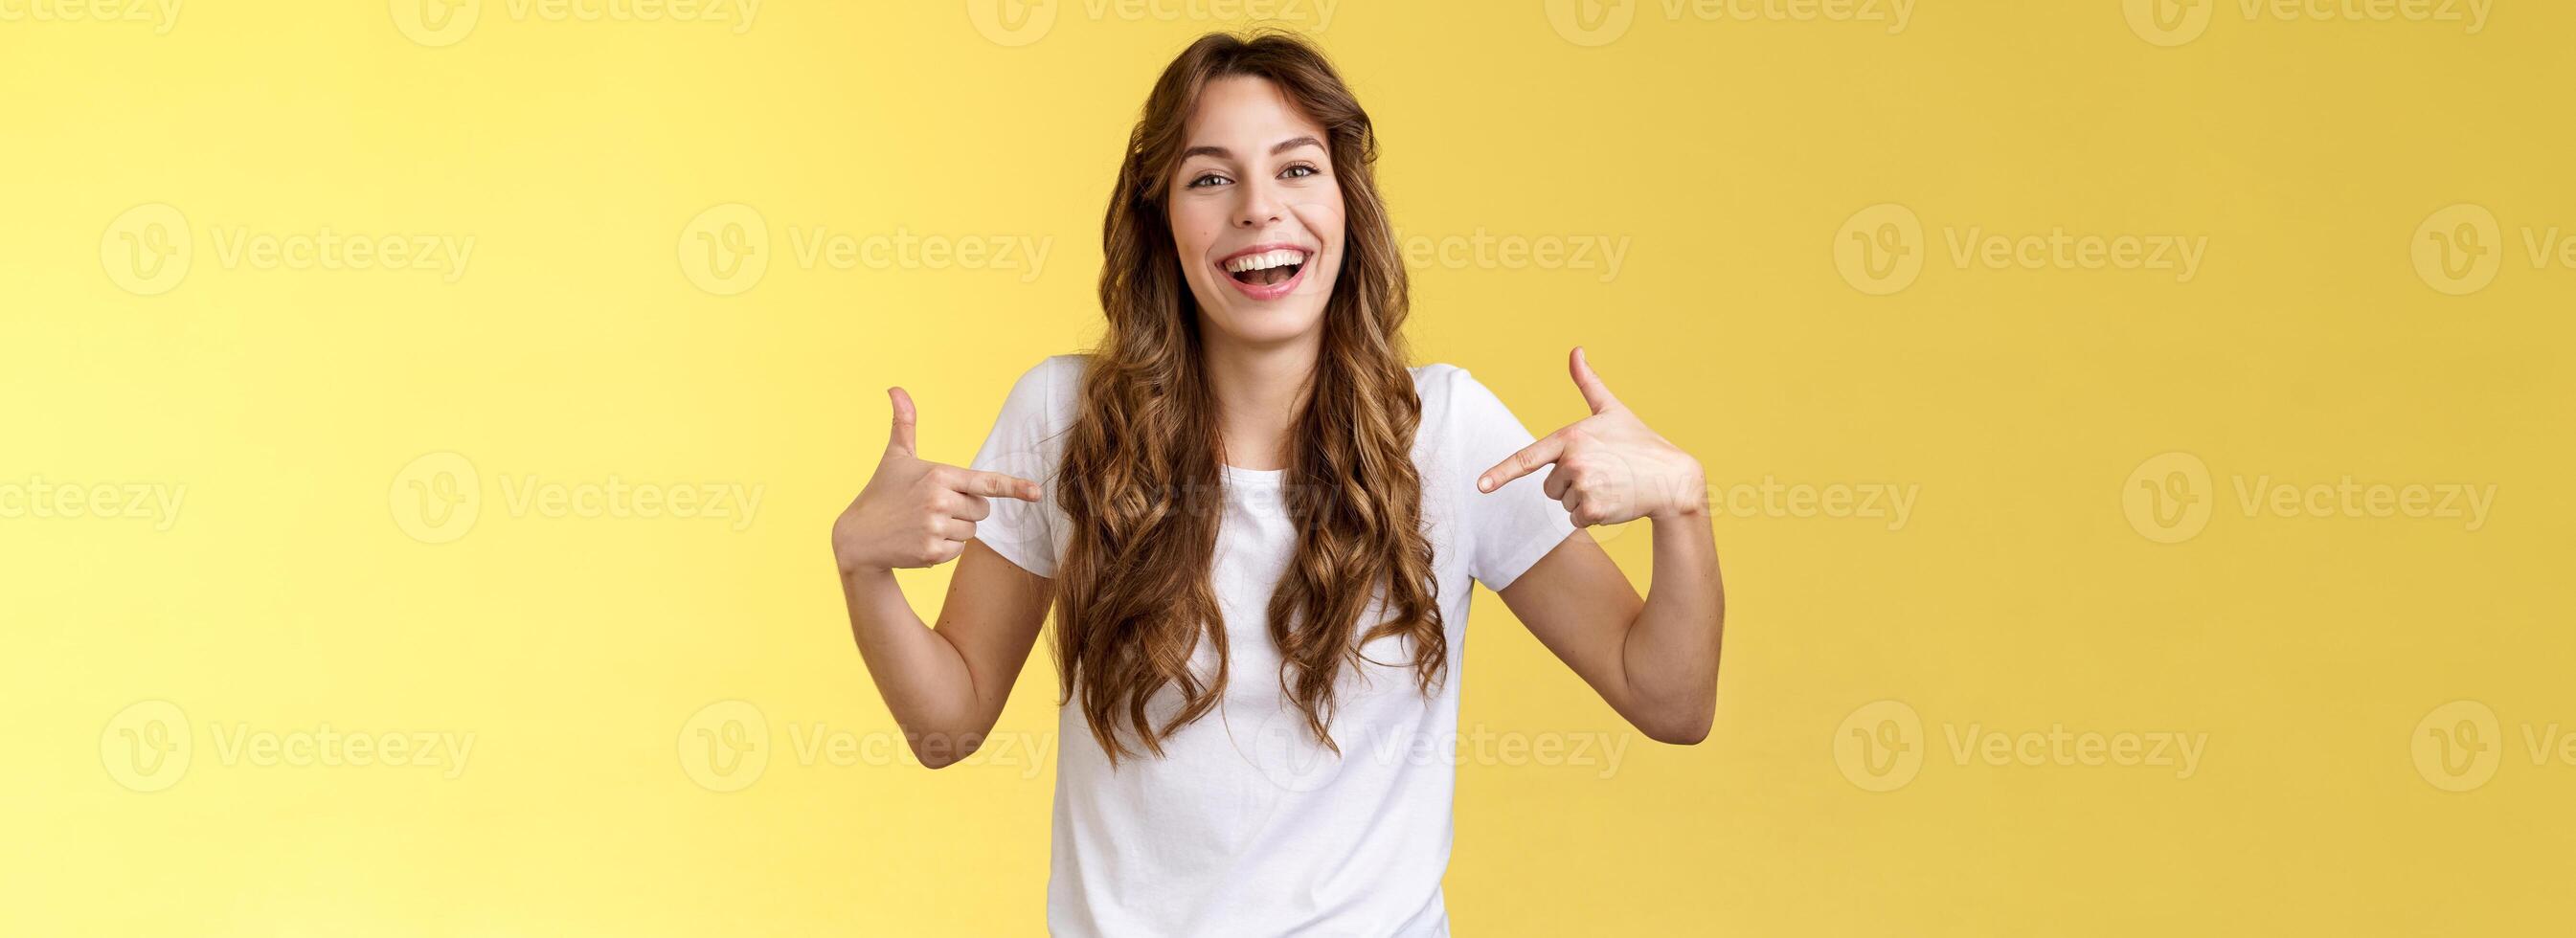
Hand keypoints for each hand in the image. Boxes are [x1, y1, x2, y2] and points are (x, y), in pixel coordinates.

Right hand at [832, 387, 1042, 573]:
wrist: (857, 537)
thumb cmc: (881, 492)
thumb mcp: (895, 457)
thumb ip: (904, 424)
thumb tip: (895, 388)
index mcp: (939, 475)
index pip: (985, 481)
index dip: (1013, 487)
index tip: (1036, 492)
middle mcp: (940, 500)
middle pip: (983, 510)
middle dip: (966, 509)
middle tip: (935, 507)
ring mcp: (936, 528)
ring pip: (972, 532)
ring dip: (955, 530)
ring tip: (925, 523)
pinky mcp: (932, 552)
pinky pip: (958, 550)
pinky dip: (944, 548)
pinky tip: (921, 540)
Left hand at [1477, 347, 1705, 526]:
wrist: (1672, 478)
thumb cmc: (1639, 442)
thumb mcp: (1612, 410)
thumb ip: (1587, 383)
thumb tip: (1575, 350)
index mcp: (1571, 436)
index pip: (1528, 457)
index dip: (1501, 473)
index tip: (1480, 486)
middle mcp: (1573, 462)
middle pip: (1549, 485)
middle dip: (1570, 483)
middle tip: (1602, 472)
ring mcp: (1583, 487)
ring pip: (1562, 502)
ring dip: (1582, 499)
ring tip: (1610, 484)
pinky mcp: (1594, 510)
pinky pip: (1575, 520)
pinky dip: (1592, 515)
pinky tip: (1613, 500)